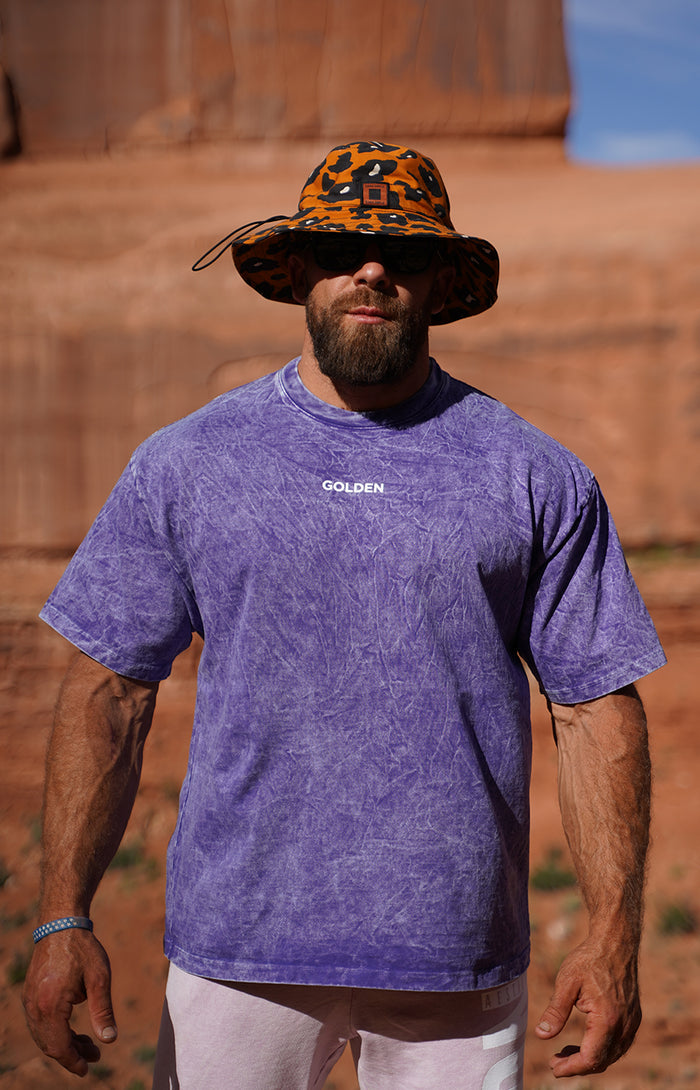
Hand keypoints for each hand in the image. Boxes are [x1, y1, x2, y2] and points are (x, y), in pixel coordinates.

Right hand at [22, 929, 116, 1076]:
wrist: (61, 924)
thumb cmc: (82, 949)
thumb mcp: (99, 978)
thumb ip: (103, 1011)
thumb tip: (109, 1040)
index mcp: (51, 1005)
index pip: (59, 1046)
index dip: (73, 1061)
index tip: (87, 1068)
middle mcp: (35, 1006)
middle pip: (49, 1044)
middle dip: (71, 1054)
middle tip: (94, 1055)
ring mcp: (29, 1001)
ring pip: (43, 1035)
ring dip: (63, 1044)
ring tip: (88, 1044)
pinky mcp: (30, 995)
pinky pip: (39, 1024)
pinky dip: (55, 1032)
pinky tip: (73, 1030)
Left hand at [534, 937, 640, 1077]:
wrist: (615, 942)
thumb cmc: (589, 959)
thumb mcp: (566, 982)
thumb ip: (556, 1011)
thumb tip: (541, 1034)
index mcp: (607, 1019)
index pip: (590, 1058)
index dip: (571, 1067)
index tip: (552, 1066)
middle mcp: (624, 1025)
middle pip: (602, 1061)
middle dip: (577, 1066)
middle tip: (555, 1062)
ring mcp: (632, 1022)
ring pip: (612, 1055)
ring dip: (590, 1058)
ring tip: (565, 1052)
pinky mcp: (633, 1017)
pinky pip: (619, 1044)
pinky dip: (602, 1049)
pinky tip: (584, 1041)